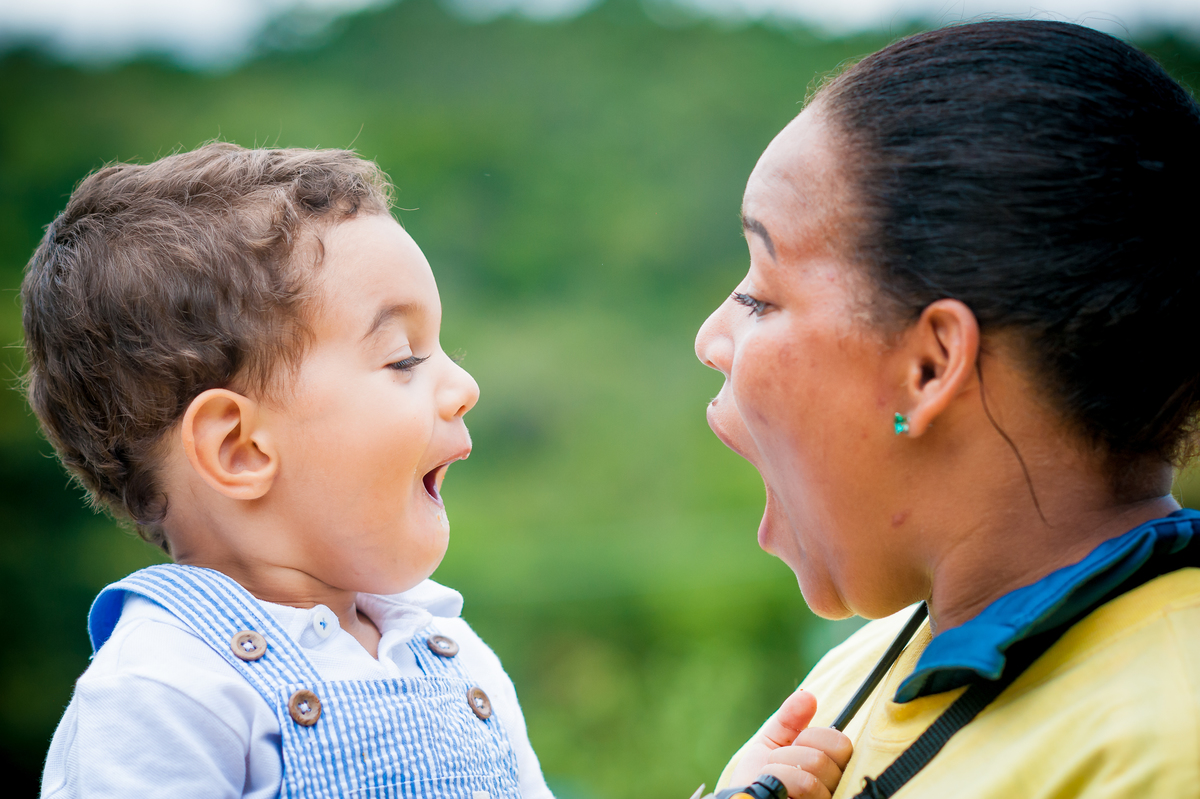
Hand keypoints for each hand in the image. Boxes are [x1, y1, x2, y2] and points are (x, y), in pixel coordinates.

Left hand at [727, 690, 852, 798]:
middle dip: (791, 754)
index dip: (815, 737)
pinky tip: (776, 790)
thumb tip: (808, 696)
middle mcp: (833, 786)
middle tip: (778, 762)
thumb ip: (790, 718)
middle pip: (822, 759)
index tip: (797, 741)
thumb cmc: (761, 772)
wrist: (743, 798)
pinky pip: (803, 788)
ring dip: (780, 771)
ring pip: (809, 779)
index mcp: (831, 766)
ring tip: (772, 778)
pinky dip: (779, 782)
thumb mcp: (773, 740)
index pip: (841, 744)